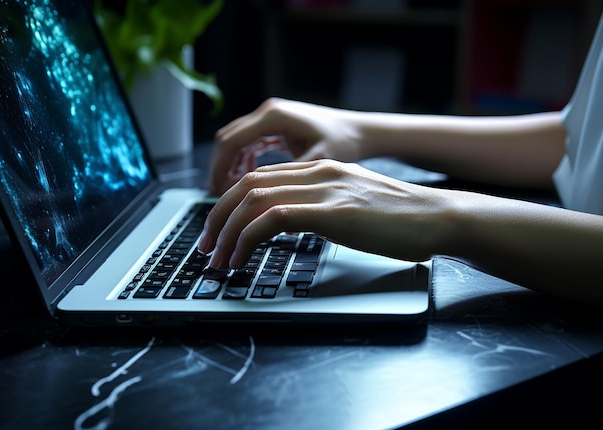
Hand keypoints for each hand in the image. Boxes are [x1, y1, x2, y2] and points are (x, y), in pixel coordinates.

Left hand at [198, 159, 447, 268]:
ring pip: (253, 200)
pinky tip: (242, 258)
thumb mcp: (352, 204)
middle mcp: (318, 172)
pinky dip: (248, 239)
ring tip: (218, 259)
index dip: (229, 204)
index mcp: (320, 168)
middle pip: (246, 185)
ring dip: (227, 232)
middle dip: (217, 218)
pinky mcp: (333, 211)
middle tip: (207, 247)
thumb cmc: (400, 219)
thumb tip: (288, 223)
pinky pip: (273, 218)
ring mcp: (325, 189)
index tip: (218, 231)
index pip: (259, 178)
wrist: (439, 217)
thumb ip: (320, 206)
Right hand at [208, 98, 363, 194]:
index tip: (215, 192)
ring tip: (229, 193)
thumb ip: (288, 182)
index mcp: (274, 118)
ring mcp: (272, 119)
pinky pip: (251, 144)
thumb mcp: (316, 163)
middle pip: (228, 140)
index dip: (219, 168)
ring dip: (230, 166)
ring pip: (237, 142)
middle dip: (220, 168)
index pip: (231, 141)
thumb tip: (265, 210)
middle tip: (217, 197)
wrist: (362, 131)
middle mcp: (269, 113)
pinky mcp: (277, 127)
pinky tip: (247, 181)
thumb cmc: (345, 143)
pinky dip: (244, 162)